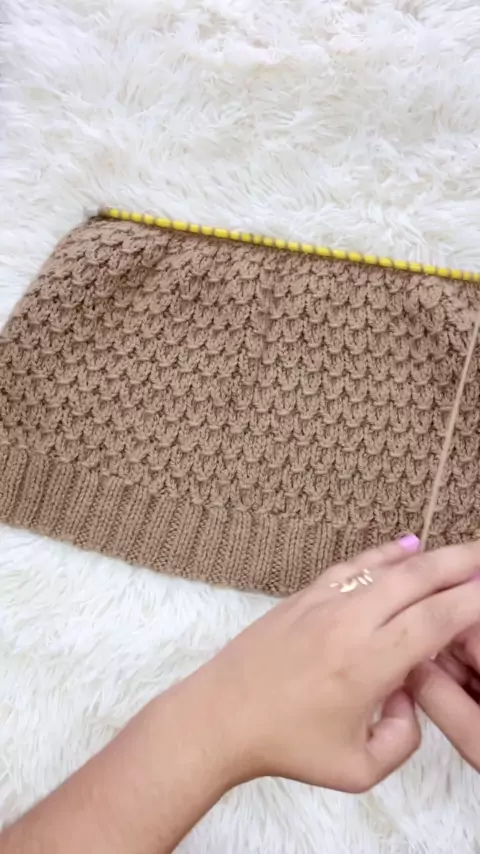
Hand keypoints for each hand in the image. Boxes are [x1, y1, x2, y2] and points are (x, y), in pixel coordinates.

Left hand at [197, 537, 479, 793]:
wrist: (221, 715)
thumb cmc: (287, 745)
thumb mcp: (357, 769)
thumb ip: (403, 739)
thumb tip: (410, 698)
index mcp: (368, 664)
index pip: (434, 621)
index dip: (471, 603)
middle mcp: (349, 623)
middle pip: (417, 580)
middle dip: (460, 564)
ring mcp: (324, 602)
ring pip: (386, 567)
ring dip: (428, 555)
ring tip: (461, 550)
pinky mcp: (304, 595)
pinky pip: (352, 565)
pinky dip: (383, 553)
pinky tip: (405, 546)